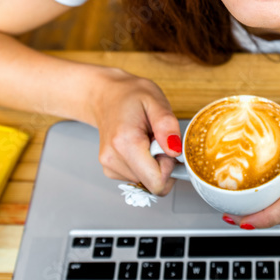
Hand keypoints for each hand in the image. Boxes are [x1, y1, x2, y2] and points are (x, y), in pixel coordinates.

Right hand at [90, 67, 181, 195]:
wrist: (105, 96)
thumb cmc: (130, 96)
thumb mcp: (155, 100)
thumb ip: (167, 125)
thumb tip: (175, 151)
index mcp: (126, 142)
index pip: (156, 181)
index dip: (169, 167)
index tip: (166, 146)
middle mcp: (113, 158)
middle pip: (152, 183)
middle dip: (162, 164)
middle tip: (156, 139)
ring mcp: (109, 166)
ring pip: (145, 181)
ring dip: (152, 163)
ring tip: (146, 139)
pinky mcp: (110, 169)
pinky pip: (138, 177)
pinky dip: (143, 164)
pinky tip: (139, 145)